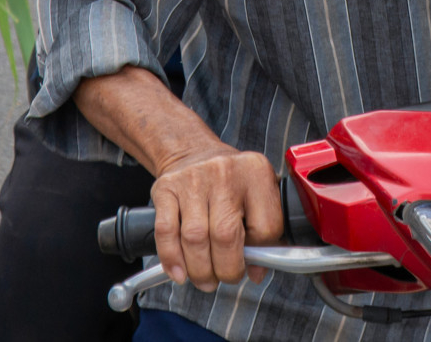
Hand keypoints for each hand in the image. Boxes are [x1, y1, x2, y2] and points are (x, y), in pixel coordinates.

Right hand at [151, 142, 283, 290]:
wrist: (192, 152)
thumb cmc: (229, 181)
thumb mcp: (257, 194)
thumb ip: (264, 233)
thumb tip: (256, 272)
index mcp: (256, 174)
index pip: (265, 228)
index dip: (258, 254)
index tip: (250, 264)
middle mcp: (225, 173)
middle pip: (226, 235)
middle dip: (225, 269)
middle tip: (224, 277)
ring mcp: (193, 179)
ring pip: (195, 238)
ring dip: (200, 269)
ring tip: (204, 279)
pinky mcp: (166, 188)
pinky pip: (166, 231)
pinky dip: (171, 258)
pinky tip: (179, 272)